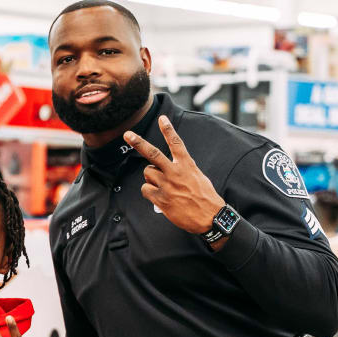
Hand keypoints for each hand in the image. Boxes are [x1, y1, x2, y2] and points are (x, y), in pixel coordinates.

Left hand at [123, 114, 223, 234]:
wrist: (209, 217)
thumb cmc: (206, 198)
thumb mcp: (199, 177)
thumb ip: (184, 169)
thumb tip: (174, 167)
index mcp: (187, 165)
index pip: (176, 143)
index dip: (168, 130)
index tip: (162, 118)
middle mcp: (175, 172)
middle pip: (153, 153)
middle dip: (138, 143)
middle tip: (127, 135)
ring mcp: (167, 185)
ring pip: (147, 173)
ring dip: (151, 177)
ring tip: (162, 185)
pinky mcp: (160, 198)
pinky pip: (145, 189)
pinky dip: (149, 191)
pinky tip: (158, 196)